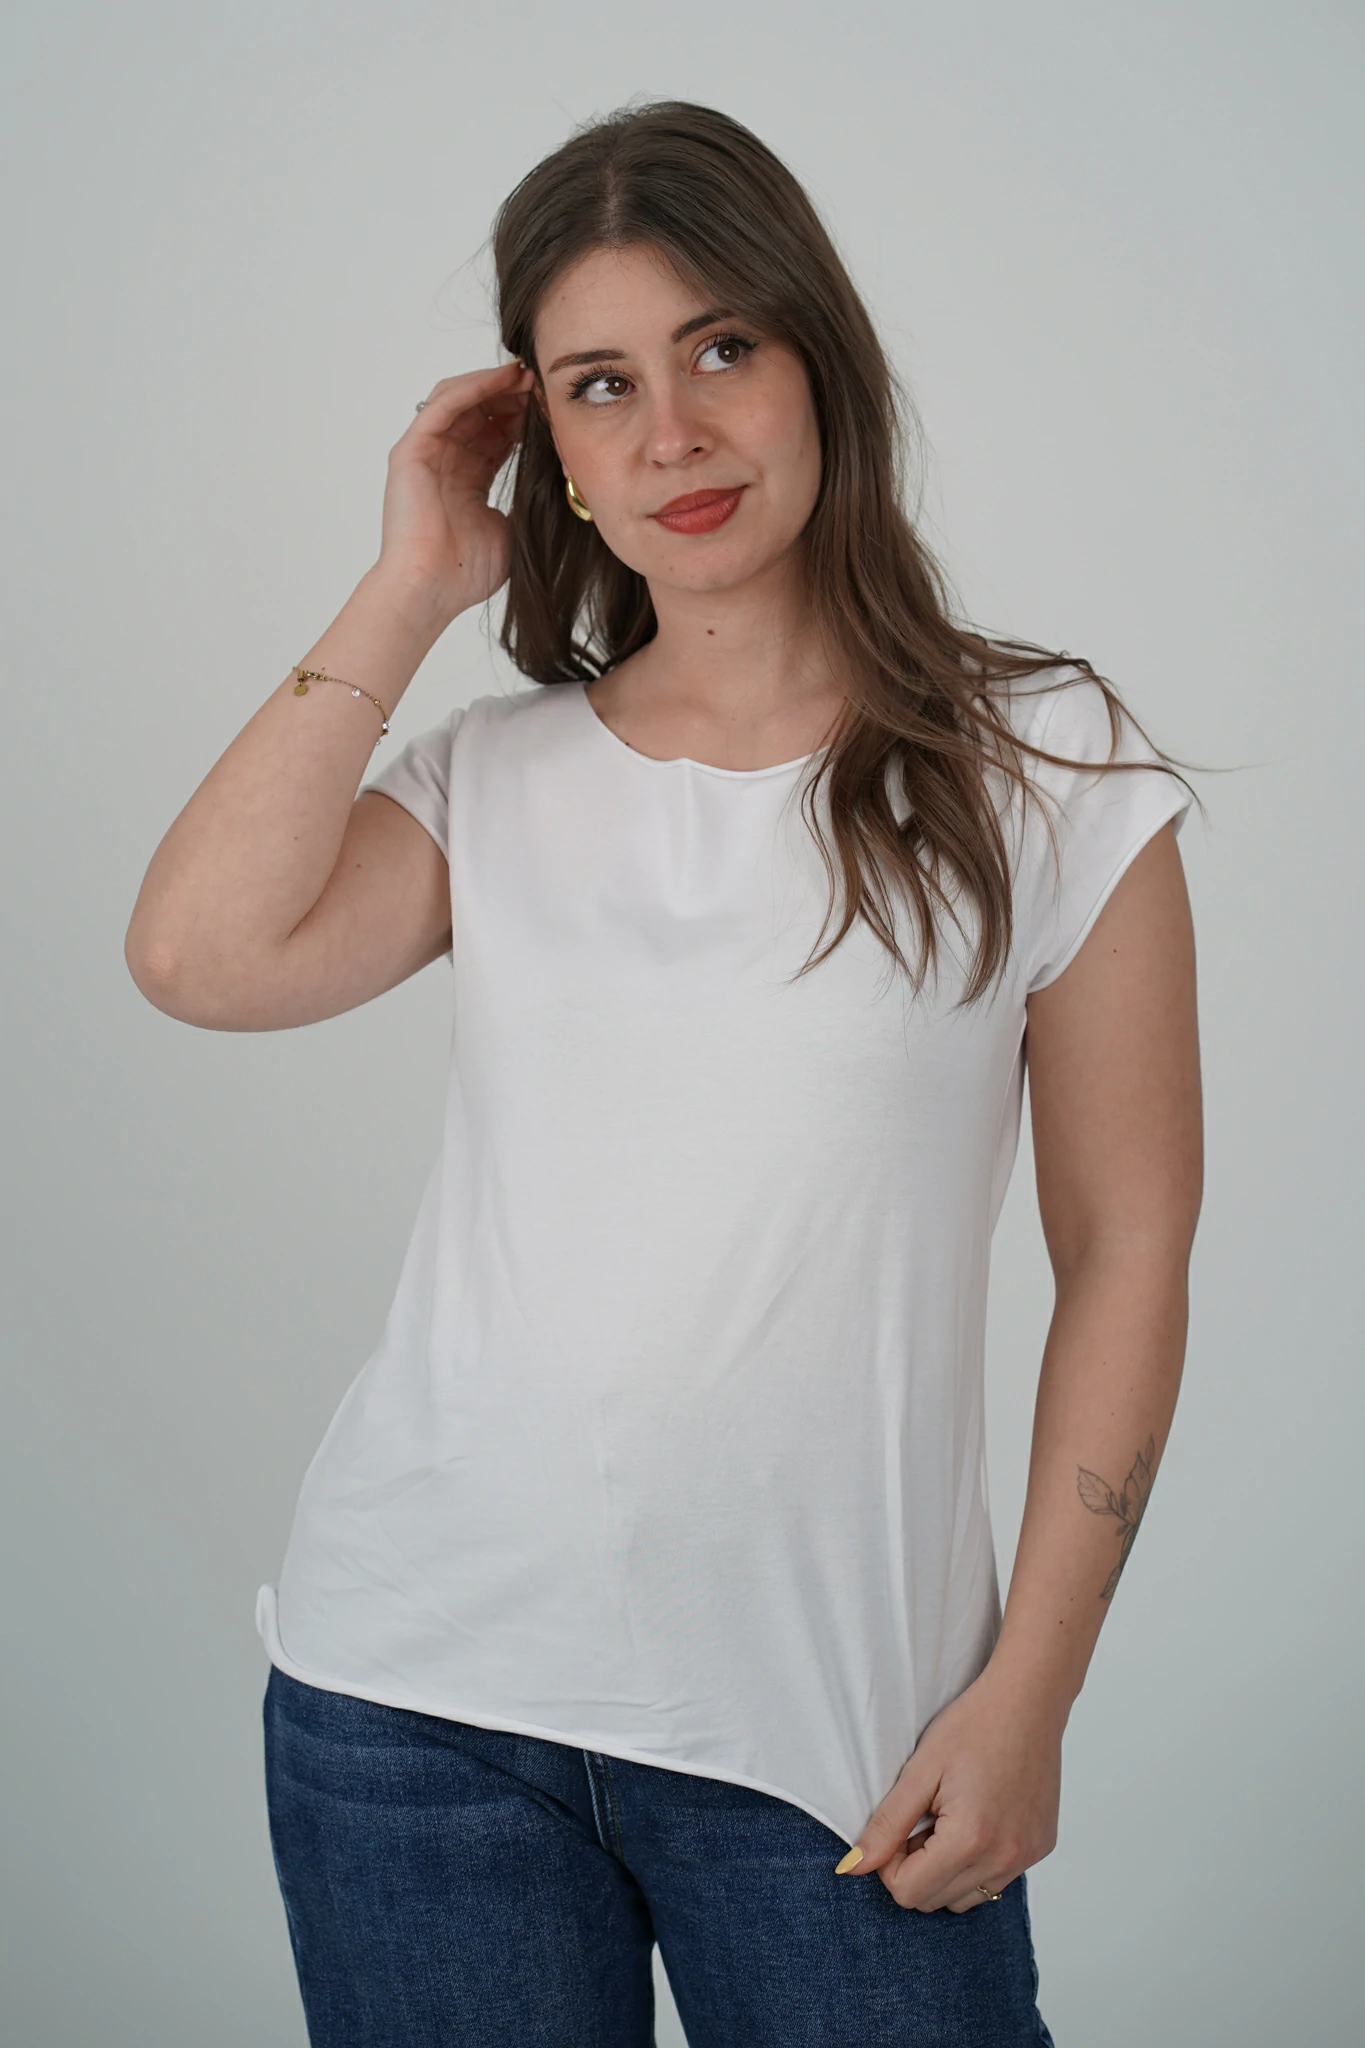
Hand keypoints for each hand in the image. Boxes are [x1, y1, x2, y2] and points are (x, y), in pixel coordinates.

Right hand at [374, 361, 535, 623]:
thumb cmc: (465, 573)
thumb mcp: (509, 530)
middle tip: (544, 382)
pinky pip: (443, 405)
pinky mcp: (411, 450)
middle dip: (513, 394)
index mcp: (466, 480)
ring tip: (525, 375)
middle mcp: (445, 461)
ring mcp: (426, 453)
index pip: (497, 435)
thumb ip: (523, 503)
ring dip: (494, 383)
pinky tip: (501, 379)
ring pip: (460, 399)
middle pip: (481, 411)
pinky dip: (472, 387)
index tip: (555, 406)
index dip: (525, 417)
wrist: (431, 588)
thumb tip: (551, 485)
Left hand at [839, 1665, 1063, 1911]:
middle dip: (916, 1867)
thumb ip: (886, 1825)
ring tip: (949, 1819)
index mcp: (970, 1841)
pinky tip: (977, 1819)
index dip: (889, 1863)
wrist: (1028, 1700)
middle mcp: (1003, 1859)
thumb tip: (853, 1868)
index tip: (897, 1826)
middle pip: (935, 1901)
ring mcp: (1026, 1858)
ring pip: (966, 1899)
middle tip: (922, 1818)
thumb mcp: (920, 1770)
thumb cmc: (972, 1726)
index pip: (908, 1892)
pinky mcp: (1040, 1849)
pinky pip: (996, 1880)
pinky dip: (977, 1863)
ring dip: (946, 1871)